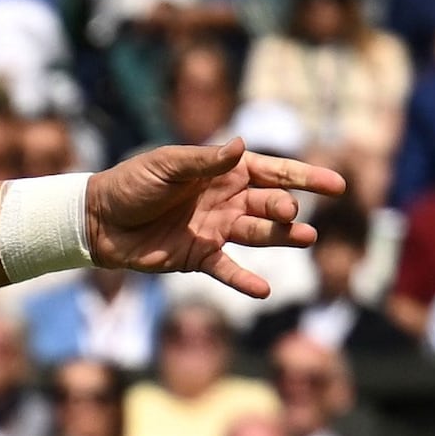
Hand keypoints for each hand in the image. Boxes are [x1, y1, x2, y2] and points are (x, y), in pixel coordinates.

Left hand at [84, 139, 348, 301]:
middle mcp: (227, 200)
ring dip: (282, 237)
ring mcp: (216, 230)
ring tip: (306, 238)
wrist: (98, 221)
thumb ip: (205, 161)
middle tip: (291, 214)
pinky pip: (228, 270)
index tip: (337, 185)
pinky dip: (245, 280)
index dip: (305, 177)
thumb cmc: (132, 184)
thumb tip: (240, 145)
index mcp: (224, 172)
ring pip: (259, 234)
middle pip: (269, 204)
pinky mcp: (199, 257)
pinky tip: (263, 290)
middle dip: (284, 208)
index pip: (274, 172)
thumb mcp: (167, 166)